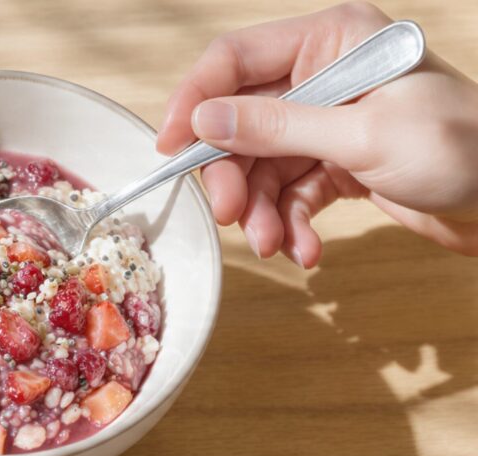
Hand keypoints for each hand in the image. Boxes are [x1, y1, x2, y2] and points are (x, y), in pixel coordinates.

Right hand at [157, 1, 477, 266]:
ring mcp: (328, 120)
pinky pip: (290, 190)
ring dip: (261, 210)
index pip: (235, 59)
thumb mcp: (362, 136)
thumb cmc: (461, 148)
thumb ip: (277, 127)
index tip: (171, 148)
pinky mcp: (336, 161)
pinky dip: (290, 222)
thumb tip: (203, 122)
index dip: (195, 101)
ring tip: (275, 244)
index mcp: (331, 40)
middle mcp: (323, 75)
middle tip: (232, 216)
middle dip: (234, 175)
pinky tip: (306, 250)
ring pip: (262, 164)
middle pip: (241, 121)